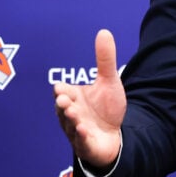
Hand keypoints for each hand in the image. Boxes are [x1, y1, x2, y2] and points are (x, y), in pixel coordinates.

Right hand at [54, 29, 125, 170]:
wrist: (113, 136)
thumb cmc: (106, 108)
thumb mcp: (109, 81)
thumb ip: (105, 59)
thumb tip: (103, 31)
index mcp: (72, 97)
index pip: (62, 91)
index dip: (62, 91)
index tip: (62, 89)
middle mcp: (70, 113)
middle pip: (63, 108)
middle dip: (63, 104)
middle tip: (64, 100)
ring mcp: (76, 130)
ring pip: (70, 124)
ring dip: (71, 119)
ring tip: (74, 113)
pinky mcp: (85, 144)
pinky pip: (81, 141)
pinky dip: (81, 135)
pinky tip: (84, 129)